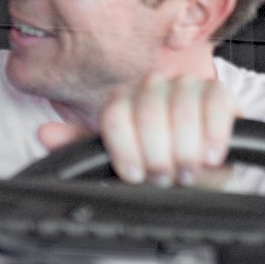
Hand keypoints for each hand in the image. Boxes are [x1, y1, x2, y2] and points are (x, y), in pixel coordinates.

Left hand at [37, 75, 238, 187]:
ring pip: (181, 108)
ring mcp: (186, 86)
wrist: (201, 172)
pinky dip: (212, 133)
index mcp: (123, 101)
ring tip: (186, 171)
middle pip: (148, 111)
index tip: (135, 175)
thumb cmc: (156, 165)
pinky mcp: (219, 92)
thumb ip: (81, 148)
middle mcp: (152, 87)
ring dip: (184, 148)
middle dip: (157, 153)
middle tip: (164, 178)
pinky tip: (209, 156)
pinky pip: (215, 103)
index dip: (124, 148)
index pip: (115, 114)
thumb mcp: (121, 162)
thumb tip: (45, 134)